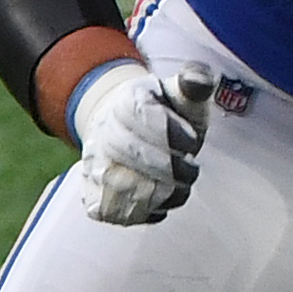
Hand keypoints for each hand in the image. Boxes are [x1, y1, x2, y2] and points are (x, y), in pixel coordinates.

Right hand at [74, 63, 216, 223]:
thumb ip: (194, 83)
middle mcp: (102, 132)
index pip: (141, 116)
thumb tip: (198, 78)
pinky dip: (140, 213)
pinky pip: (110, 212)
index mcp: (126, 101)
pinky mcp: (94, 195)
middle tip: (190, 171)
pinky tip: (160, 203)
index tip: (192, 140)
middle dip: (169, 168)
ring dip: (158, 194)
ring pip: (119, 188)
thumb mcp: (181, 94)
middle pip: (129, 154)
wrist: (126, 130)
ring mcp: (95, 165)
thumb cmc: (164, 113)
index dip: (171, 133)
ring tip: (179, 189)